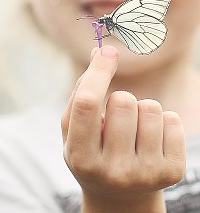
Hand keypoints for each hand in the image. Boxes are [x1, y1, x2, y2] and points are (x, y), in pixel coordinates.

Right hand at [61, 46, 185, 212]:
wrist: (118, 194)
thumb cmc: (91, 152)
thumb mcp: (74, 129)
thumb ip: (82, 91)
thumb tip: (101, 52)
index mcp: (81, 156)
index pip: (87, 104)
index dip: (98, 72)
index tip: (107, 53)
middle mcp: (113, 170)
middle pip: (124, 101)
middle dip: (120, 99)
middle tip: (116, 117)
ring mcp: (144, 173)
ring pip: (151, 108)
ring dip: (141, 110)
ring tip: (132, 130)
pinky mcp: (171, 172)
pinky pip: (172, 120)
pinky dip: (161, 122)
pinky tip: (149, 140)